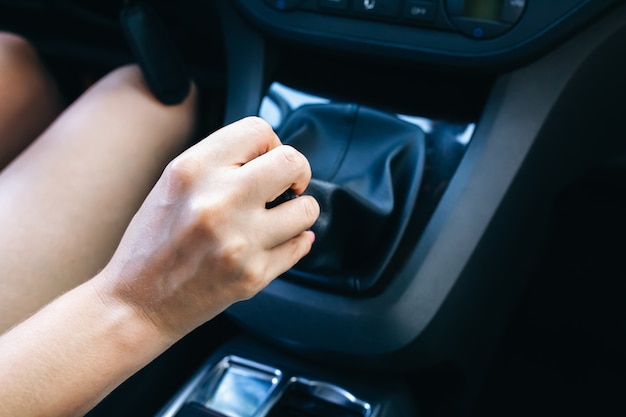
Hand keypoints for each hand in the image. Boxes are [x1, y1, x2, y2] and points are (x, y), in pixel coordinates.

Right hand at [95, 116, 319, 339]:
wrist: (137, 303)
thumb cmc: (152, 243)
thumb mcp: (173, 184)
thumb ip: (219, 163)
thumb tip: (271, 154)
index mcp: (194, 170)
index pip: (258, 130)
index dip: (269, 144)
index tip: (267, 160)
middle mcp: (219, 200)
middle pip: (292, 162)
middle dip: (296, 172)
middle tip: (286, 186)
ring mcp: (240, 240)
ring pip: (307, 209)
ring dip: (297, 211)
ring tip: (278, 218)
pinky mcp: (253, 274)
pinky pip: (299, 246)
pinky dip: (293, 242)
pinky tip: (275, 242)